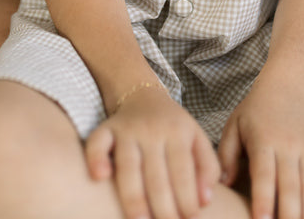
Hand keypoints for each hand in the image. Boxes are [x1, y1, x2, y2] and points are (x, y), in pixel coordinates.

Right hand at [85, 87, 219, 218]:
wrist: (144, 95)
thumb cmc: (174, 126)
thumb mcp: (198, 139)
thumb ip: (208, 167)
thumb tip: (205, 201)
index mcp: (177, 132)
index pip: (182, 170)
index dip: (186, 198)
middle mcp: (152, 130)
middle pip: (156, 174)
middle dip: (163, 207)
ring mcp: (127, 129)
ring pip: (128, 164)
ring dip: (133, 196)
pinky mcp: (106, 128)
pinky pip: (97, 142)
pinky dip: (95, 157)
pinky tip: (99, 177)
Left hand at [218, 85, 303, 218]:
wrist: (283, 90)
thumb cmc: (253, 114)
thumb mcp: (233, 127)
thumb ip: (226, 156)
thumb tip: (222, 185)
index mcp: (264, 139)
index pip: (264, 175)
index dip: (264, 200)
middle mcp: (288, 144)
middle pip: (291, 186)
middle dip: (289, 215)